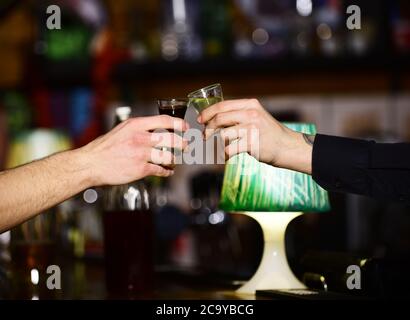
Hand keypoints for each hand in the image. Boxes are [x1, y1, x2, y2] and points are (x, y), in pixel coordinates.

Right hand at [78, 115, 188, 185]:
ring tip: (175, 160)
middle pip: (171, 139)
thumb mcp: (122, 130)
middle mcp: (140, 138)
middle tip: (186, 146)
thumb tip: (157, 129)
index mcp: (136, 125)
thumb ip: (139, 128)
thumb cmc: (106, 147)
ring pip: (168, 156)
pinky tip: (167, 172)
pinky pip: (160, 170)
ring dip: (174, 160)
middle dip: (183, 143)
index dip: (178, 124)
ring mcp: (141, 154)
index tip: (185, 127)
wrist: (91, 164)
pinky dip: (166, 172)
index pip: (164, 120)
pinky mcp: (140, 169)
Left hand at [198, 99, 312, 173]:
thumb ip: (239, 115)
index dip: (207, 113)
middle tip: (205, 137)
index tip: (200, 120)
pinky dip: (223, 154)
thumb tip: (214, 119)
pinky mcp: (252, 144)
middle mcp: (251, 114)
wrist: (286, 146)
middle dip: (208, 129)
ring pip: (222, 135)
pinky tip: (225, 156)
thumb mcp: (256, 116)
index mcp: (250, 104)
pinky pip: (229, 149)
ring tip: (216, 148)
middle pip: (219, 118)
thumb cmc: (268, 133)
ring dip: (215, 143)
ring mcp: (252, 129)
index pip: (222, 106)